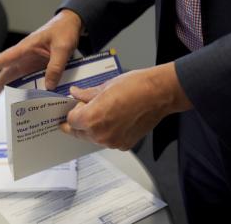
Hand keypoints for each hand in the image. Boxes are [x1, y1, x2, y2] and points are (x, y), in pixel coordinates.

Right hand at [0, 10, 81, 108]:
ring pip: (13, 80)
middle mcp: (24, 58)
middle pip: (4, 76)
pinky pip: (28, 82)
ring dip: (4, 93)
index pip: (3, 59)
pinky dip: (23, 93)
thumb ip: (56, 66)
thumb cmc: (63, 31)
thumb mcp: (63, 47)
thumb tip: (48, 87)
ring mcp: (29, 64)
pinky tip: (21, 104)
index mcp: (25, 49)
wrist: (70, 25)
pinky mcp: (37, 68)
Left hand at [60, 62, 191, 150]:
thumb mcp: (104, 86)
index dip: (72, 112)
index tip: (74, 107)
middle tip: (82, 112)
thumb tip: (76, 94)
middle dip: (78, 123)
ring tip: (102, 113)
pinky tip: (114, 119)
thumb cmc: (135, 87)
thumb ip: (86, 95)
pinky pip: (108, 141)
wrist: (159, 93)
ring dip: (92, 128)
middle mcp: (100, 135)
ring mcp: (113, 142)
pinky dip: (107, 132)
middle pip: (79, 133)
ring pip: (93, 138)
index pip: (70, 121)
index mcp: (91, 119)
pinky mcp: (124, 144)